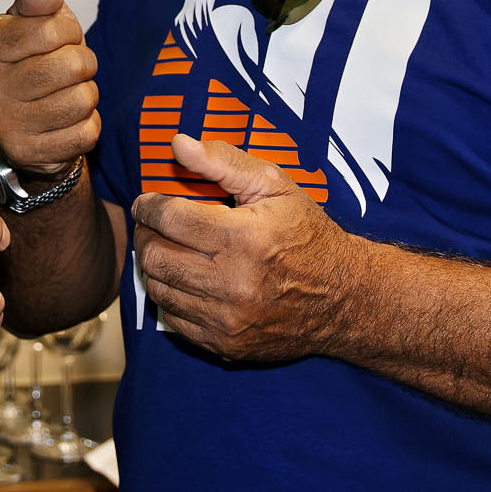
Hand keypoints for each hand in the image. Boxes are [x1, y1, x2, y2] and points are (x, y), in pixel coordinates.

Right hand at [0, 0, 97, 175]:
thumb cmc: (27, 59)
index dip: (67, 30)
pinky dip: (87, 123)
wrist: (19, 116)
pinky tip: (67, 118)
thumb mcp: (26, 22)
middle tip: (68, 66)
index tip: (58, 37)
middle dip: (82, 61)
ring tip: (67, 91)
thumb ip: (36, 2)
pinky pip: (86, 133)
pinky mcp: (29, 154)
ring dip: (86, 92)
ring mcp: (6, 126)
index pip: (49, 29)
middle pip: (70, 66)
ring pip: (82, 100)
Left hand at [130, 134, 357, 363]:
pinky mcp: (226, 346)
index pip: (168, 219)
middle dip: (145, 235)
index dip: (148, 206)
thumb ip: (224, 162)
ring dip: (155, 266)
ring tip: (170, 249)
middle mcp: (233, 284)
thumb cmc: (306, 233)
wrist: (345, 298)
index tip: (147, 202)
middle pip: (155, 257)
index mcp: (244, 238)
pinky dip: (172, 297)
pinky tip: (187, 280)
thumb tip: (178, 145)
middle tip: (152, 225)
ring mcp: (228, 320)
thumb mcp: (275, 186)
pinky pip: (174, 320)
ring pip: (159, 289)